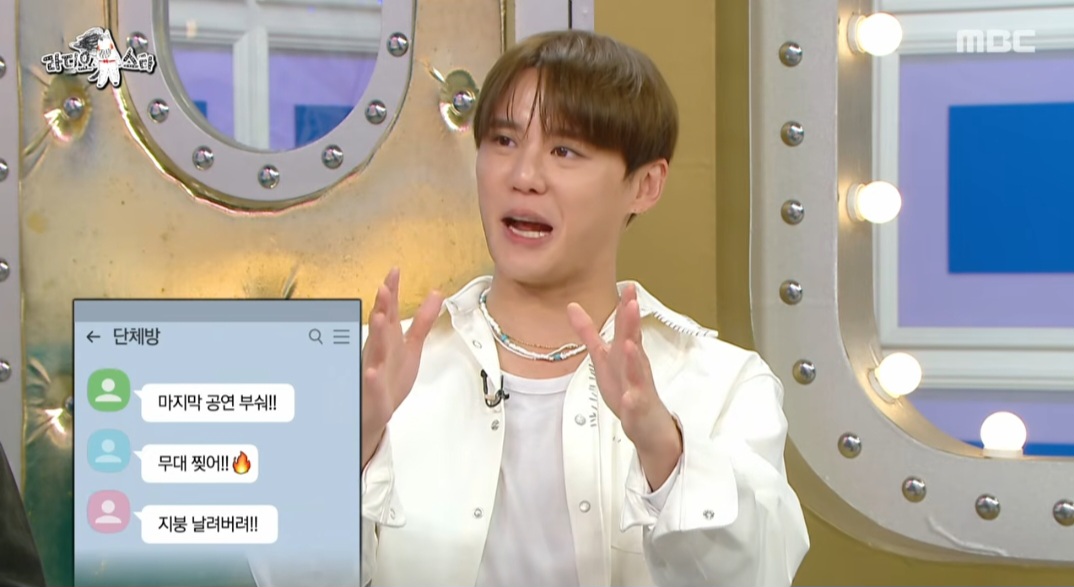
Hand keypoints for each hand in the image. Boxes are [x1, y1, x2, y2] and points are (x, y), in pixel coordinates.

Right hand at [362, 268, 442, 467]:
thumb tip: (436, 293)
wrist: (375, 411)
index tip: (395, 271)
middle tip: (383, 288)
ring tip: (380, 318)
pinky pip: (373, 385)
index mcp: (388, 338)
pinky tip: (373, 371)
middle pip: (381, 326)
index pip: (389, 311)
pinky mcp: (375, 393)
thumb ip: (423, 320)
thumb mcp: (411, 345)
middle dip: (382, 307)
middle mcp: (378, 351)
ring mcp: (374, 371)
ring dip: (377, 335)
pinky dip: (373, 378)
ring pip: (375, 352)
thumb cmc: (391, 376)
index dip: (391, 291)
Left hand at [566, 285, 680, 454]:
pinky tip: (630, 396)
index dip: (626, 306)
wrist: (648, 424)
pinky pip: (635, 404)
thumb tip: (572, 306)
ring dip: (633, 358)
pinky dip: (632, 400)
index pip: (627, 326)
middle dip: (632, 323)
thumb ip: (588, 332)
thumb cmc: (628, 387)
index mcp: (625, 352)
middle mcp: (634, 366)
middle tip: (633, 303)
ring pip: (636, 372)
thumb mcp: (604, 357)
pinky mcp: (638, 409)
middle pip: (633, 342)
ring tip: (629, 344)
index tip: (628, 285)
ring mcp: (638, 387)